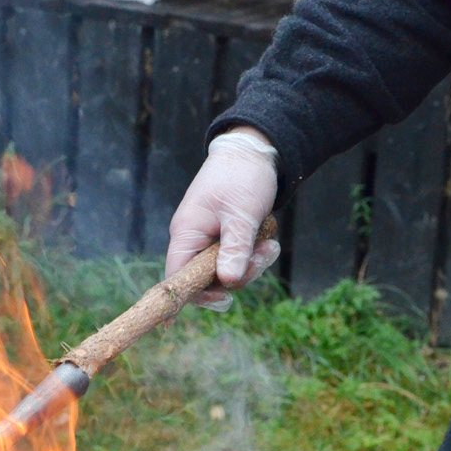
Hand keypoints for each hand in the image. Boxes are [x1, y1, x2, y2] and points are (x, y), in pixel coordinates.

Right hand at [166, 127, 280, 310]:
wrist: (255, 151)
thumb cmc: (243, 176)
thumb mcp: (241, 214)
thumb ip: (234, 249)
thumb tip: (228, 282)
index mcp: (186, 233)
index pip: (178, 276)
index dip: (194, 294)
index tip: (223, 300)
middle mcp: (193, 240)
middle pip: (207, 279)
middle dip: (238, 275)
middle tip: (262, 258)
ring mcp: (209, 241)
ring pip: (226, 272)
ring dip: (251, 265)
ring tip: (271, 247)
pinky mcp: (225, 239)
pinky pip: (237, 260)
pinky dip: (254, 256)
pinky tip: (269, 241)